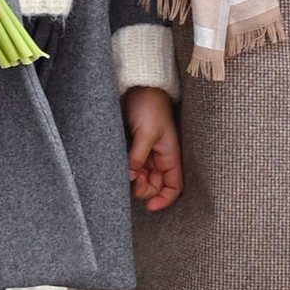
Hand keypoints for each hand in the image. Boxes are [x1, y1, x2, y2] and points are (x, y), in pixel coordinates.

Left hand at [124, 87, 183, 211]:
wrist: (137, 84)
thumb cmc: (150, 105)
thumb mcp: (147, 132)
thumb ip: (138, 157)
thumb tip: (129, 178)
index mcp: (170, 156)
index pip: (174, 187)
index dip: (164, 199)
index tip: (150, 206)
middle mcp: (158, 158)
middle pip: (152, 186)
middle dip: (142, 187)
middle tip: (131, 177)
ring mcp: (143, 153)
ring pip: (137, 177)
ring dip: (130, 177)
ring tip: (123, 166)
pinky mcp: (129, 147)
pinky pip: (126, 165)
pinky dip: (121, 167)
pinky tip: (116, 161)